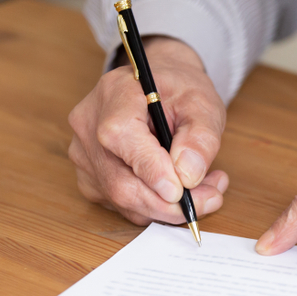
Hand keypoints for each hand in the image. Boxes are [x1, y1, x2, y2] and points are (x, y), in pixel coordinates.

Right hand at [68, 37, 228, 224]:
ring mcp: (84, 154)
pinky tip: (177, 191)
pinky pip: (120, 204)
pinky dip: (153, 207)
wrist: (157, 88)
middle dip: (170, 203)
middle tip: (211, 198)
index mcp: (115, 93)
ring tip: (203, 191)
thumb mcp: (202, 104)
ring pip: (122, 199)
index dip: (152, 171)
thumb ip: (200, 138)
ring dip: (167, 207)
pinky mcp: (90, 177)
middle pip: (120, 182)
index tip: (184, 190)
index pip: (121, 137)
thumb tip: (188, 176)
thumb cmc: (178, 90)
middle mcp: (89, 125)